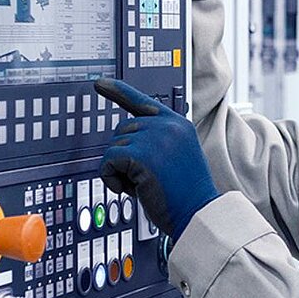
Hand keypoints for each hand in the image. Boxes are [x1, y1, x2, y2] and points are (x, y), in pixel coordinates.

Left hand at [95, 78, 218, 242]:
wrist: (198, 213)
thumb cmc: (187, 195)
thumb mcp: (176, 157)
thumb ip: (156, 142)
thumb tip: (122, 142)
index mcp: (178, 124)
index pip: (142, 102)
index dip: (118, 92)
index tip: (100, 84)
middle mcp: (167, 125)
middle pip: (121, 131)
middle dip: (125, 157)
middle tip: (147, 178)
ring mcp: (155, 137)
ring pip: (113, 147)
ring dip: (120, 171)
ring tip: (146, 185)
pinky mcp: (141, 154)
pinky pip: (107, 162)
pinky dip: (112, 179)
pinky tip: (134, 190)